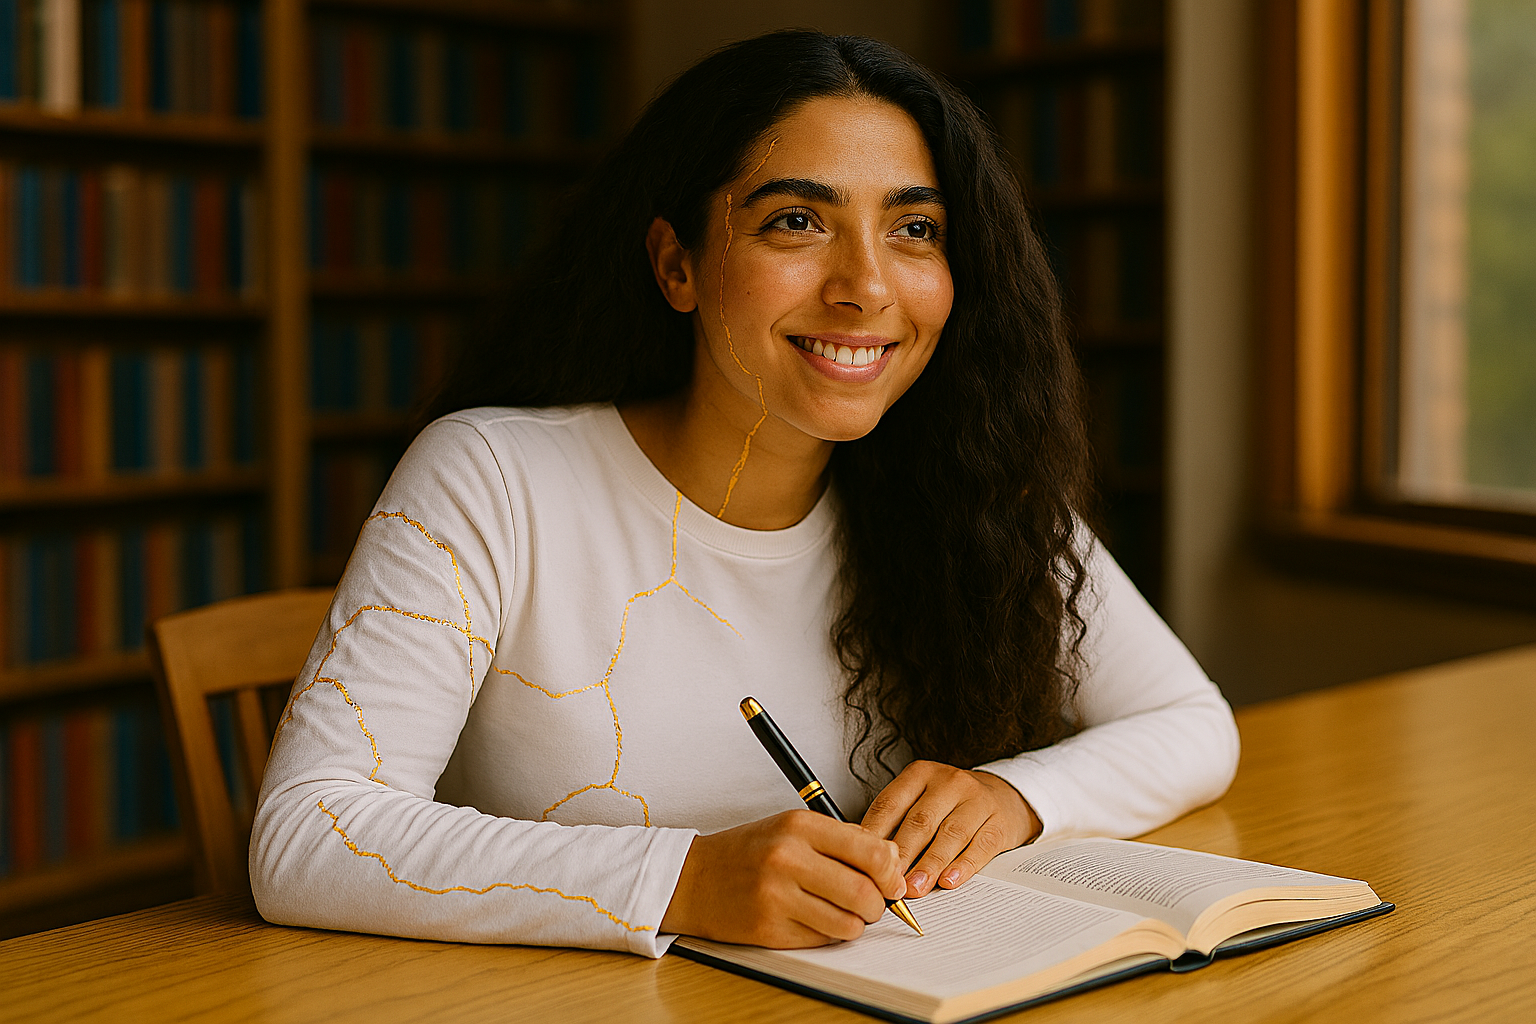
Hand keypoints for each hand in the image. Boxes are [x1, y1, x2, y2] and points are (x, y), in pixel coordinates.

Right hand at [660, 809, 905, 946]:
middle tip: (870, 904)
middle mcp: (788, 857)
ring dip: (855, 924)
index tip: (891, 881)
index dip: (891, 873)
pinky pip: (822, 940)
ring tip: (841, 913)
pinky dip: (828, 935)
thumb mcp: (793, 828)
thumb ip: (845, 840)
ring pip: (848, 924)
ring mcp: (777, 896)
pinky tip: (813, 920)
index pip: (871, 852)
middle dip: (877, 905)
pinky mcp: (769, 929)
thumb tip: (892, 860)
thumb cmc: (748, 852)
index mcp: (799, 826)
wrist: (692, 878)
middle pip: (865, 893)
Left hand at [860, 761, 1040, 898]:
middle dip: (903, 855)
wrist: (1004, 795)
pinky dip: (963, 866)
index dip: (875, 834)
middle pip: (920, 821)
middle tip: (888, 881)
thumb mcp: (921, 799)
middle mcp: (950, 782)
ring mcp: (978, 801)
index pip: (891, 803)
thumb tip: (867, 857)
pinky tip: (949, 881)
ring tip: (915, 888)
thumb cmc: (951, 803)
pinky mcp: (1000, 822)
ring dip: (930, 865)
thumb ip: (896, 822)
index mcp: (921, 774)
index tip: (863, 860)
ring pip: (950, 834)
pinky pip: (980, 846)